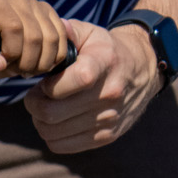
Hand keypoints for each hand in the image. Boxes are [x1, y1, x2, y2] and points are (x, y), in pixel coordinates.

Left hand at [0, 0, 69, 78]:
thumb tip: (0, 62)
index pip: (14, 29)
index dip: (13, 53)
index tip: (7, 64)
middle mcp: (18, 0)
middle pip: (35, 36)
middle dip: (30, 62)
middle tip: (21, 72)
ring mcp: (36, 4)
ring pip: (52, 38)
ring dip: (44, 62)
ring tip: (31, 69)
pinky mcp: (50, 13)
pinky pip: (62, 36)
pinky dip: (56, 55)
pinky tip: (44, 63)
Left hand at [25, 18, 160, 153]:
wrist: (143, 69)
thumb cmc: (106, 50)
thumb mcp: (90, 33)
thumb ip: (67, 31)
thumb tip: (51, 31)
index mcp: (105, 64)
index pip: (74, 80)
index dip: (48, 85)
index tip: (44, 82)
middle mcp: (110, 94)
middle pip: (52, 113)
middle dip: (34, 104)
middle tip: (36, 95)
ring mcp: (109, 118)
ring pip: (53, 132)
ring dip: (40, 121)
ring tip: (46, 106)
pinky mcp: (107, 136)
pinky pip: (62, 146)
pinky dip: (52, 136)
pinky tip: (57, 120)